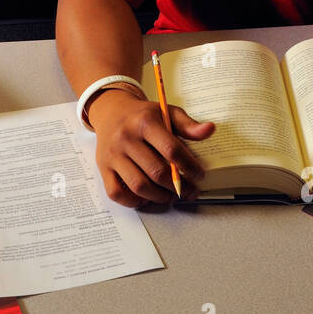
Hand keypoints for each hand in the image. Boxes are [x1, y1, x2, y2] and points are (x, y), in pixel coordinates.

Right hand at [87, 89, 212, 207]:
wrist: (111, 112)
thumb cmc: (142, 116)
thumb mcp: (166, 112)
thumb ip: (188, 124)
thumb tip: (209, 130)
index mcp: (145, 122)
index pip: (171, 150)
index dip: (189, 167)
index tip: (199, 176)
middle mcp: (126, 138)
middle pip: (156, 172)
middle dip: (178, 187)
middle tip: (189, 191)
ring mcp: (113, 155)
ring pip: (138, 186)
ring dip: (159, 197)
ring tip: (171, 196)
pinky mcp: (103, 168)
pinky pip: (116, 193)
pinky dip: (134, 201)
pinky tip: (147, 198)